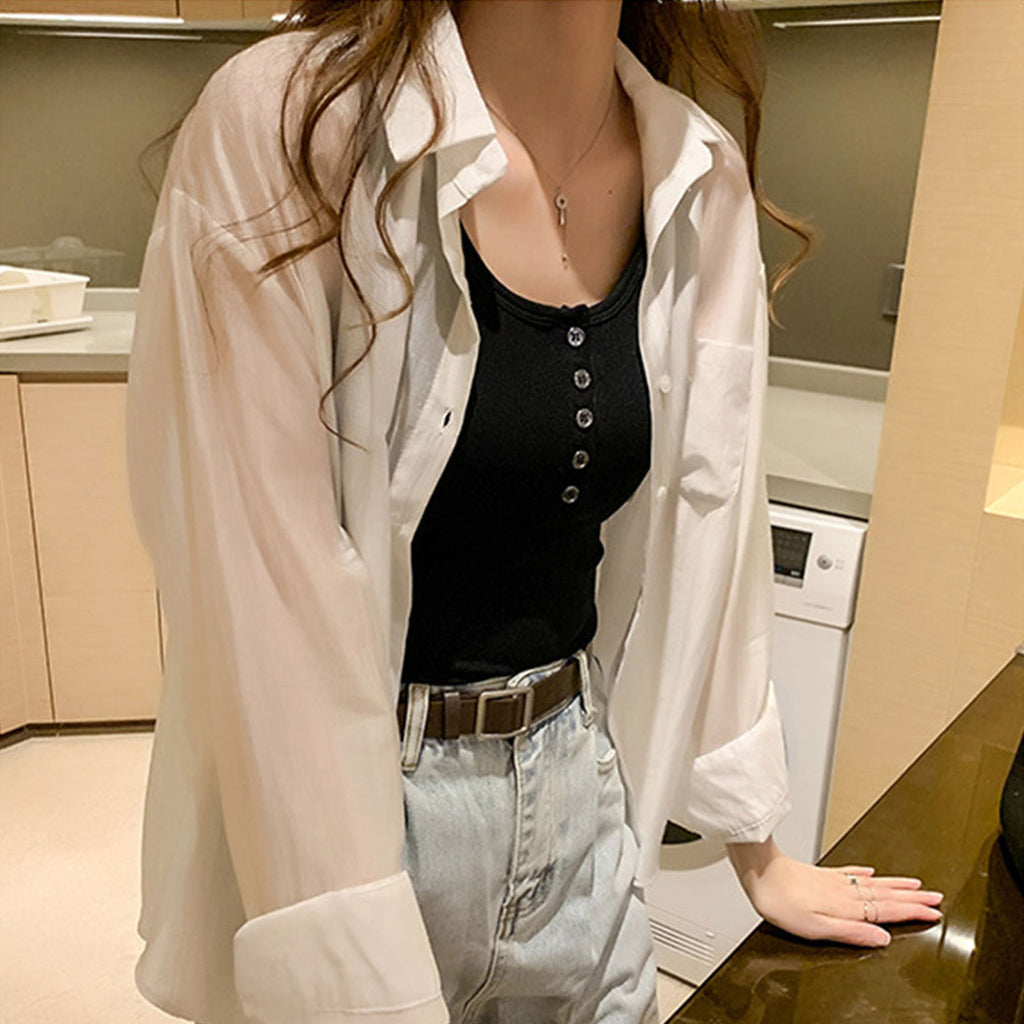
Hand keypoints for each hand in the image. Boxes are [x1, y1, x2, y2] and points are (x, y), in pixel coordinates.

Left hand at [726, 837, 943, 947]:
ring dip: (896, 885)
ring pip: (873, 883)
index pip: (887, 911)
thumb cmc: (781, 901)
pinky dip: (865, 873)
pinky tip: (870, 871)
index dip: (912, 912)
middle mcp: (844, 891)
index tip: (934, 913)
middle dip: (913, 897)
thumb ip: (851, 932)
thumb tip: (882, 939)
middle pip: (885, 895)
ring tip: (915, 885)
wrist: (758, 872)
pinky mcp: (820, 874)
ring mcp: (833, 881)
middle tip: (936, 897)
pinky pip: (850, 873)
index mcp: (846, 906)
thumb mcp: (816, 927)